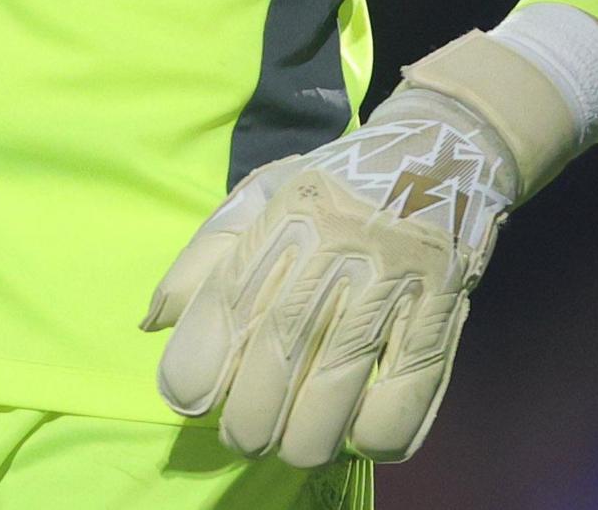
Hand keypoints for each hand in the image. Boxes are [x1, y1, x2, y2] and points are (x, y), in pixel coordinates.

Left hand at [142, 87, 513, 466]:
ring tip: (289, 445)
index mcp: (285, 215)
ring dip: (305, 436)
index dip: (198, 362)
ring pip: (341, 384)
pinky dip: (376, 433)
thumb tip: (154, 324)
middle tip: (240, 436)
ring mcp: (395, 279)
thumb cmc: (335, 184)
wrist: (442, 151)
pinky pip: (408, 394)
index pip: (230, 299)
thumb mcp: (261, 195)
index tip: (186, 399)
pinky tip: (356, 431)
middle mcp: (337, 245)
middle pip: (282, 349)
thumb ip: (204, 256)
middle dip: (249, 416)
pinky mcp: (443, 311)